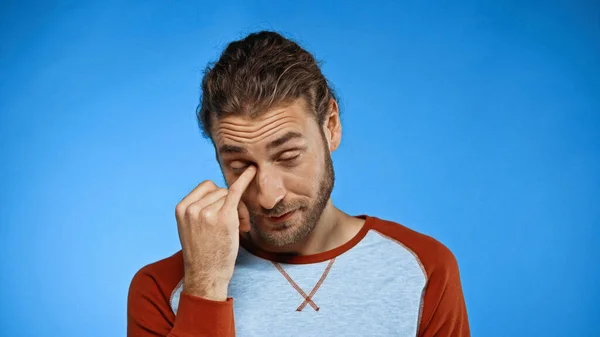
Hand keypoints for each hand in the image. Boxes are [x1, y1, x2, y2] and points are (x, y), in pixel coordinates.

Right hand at [175, 166, 255, 300]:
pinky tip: (252, 171)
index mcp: (182, 208)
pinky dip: (245, 179)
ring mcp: (208, 212)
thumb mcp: (191, 227)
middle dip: (229, 203)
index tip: (223, 212)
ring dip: (239, 210)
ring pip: (229, 195)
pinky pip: (235, 192)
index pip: (206, 188)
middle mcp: (193, 208)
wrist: (206, 274)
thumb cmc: (202, 252)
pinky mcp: (224, 218)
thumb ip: (199, 208)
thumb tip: (222, 191)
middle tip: (237, 224)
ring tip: (239, 228)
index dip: (217, 197)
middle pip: (219, 190)